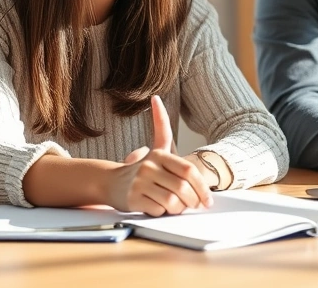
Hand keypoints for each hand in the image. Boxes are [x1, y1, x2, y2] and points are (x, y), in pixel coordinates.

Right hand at [109, 96, 212, 215]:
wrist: (109, 182)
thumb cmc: (142, 170)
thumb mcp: (157, 150)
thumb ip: (165, 133)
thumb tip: (160, 104)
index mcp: (160, 154)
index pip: (188, 170)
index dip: (202, 187)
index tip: (208, 201)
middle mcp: (149, 166)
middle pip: (182, 188)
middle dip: (192, 201)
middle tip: (194, 205)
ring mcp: (140, 182)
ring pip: (172, 202)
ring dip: (178, 209)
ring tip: (176, 207)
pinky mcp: (133, 198)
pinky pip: (158, 210)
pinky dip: (162, 212)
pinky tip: (158, 207)